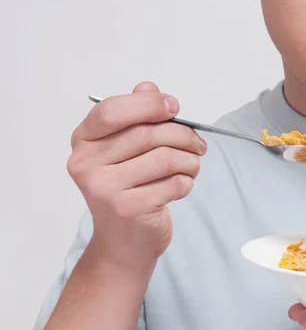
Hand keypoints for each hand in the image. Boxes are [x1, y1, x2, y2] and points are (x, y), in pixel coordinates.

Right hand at [68, 82, 205, 265]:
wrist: (124, 242)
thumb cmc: (128, 190)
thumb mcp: (125, 151)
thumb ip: (136, 117)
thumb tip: (149, 87)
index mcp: (83, 141)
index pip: (111, 111)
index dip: (147, 104)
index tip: (174, 107)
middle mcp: (86, 164)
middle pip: (147, 134)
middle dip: (183, 135)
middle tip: (198, 144)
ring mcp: (105, 189)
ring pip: (165, 158)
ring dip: (190, 160)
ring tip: (192, 166)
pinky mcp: (128, 209)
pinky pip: (173, 183)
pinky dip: (187, 182)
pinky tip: (181, 186)